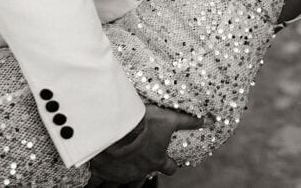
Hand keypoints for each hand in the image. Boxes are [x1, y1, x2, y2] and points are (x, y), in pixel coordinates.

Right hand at [87, 104, 203, 185]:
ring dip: (118, 182)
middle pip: (140, 183)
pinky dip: (95, 183)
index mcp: (155, 159)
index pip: (169, 168)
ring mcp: (119, 174)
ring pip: (119, 186)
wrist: (114, 128)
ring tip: (116, 179)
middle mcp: (138, 171)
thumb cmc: (143, 124)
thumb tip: (207, 120)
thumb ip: (187, 121)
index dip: (170, 165)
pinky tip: (94, 181)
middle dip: (139, 180)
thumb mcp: (169, 119)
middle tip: (138, 172)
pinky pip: (96, 184)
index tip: (170, 162)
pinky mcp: (102, 173)